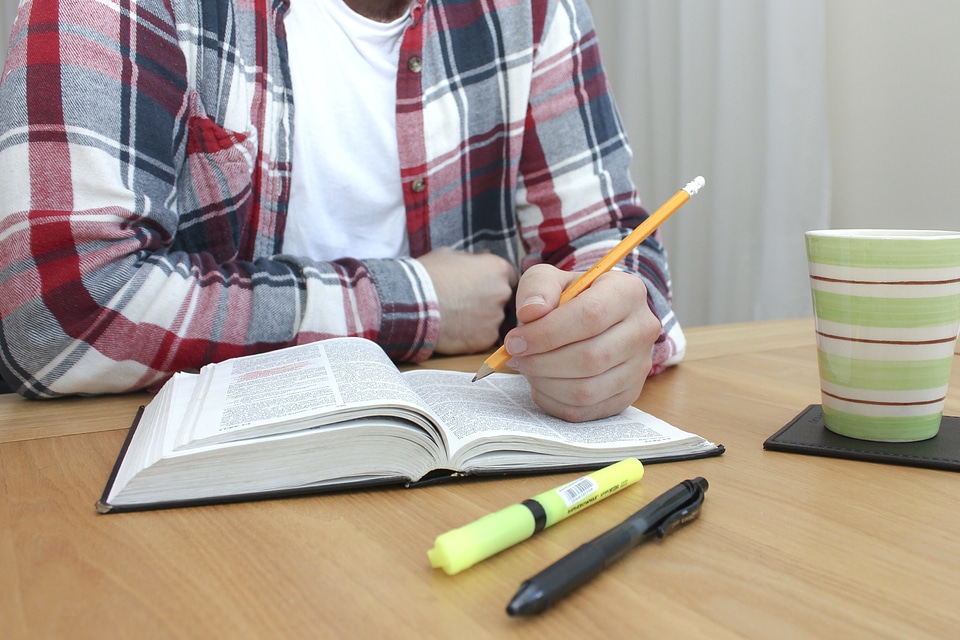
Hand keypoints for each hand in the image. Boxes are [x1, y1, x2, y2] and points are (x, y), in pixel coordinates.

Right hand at [418, 248, 517, 353]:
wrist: (413, 303)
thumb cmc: (429, 275)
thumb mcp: (451, 254)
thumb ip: (473, 259)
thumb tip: (483, 257)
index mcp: (498, 269)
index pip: (509, 276)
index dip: (494, 281)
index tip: (482, 286)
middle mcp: (503, 293)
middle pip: (503, 299)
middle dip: (489, 300)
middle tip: (466, 302)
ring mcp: (496, 318)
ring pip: (494, 320)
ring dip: (481, 319)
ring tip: (457, 316)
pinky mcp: (485, 339)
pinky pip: (484, 337)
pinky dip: (473, 335)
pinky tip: (456, 329)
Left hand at [503, 265, 660, 421]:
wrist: (592, 318)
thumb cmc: (568, 297)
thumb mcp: (549, 279)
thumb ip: (537, 288)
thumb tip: (531, 313)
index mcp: (627, 292)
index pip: (590, 316)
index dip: (547, 333)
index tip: (515, 340)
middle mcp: (642, 329)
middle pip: (591, 357)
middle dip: (542, 361)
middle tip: (517, 357)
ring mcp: (639, 367)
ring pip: (587, 390)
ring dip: (546, 383)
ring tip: (528, 367)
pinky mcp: (627, 396)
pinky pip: (585, 411)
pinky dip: (553, 401)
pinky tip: (541, 383)